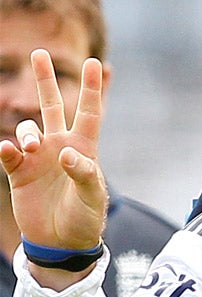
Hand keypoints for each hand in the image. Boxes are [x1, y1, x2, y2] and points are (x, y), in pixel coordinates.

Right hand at [0, 49, 106, 253]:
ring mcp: (38, 158)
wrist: (62, 242)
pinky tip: (9, 151)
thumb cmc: (85, 219)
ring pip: (27, 128)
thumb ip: (83, 174)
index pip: (90, 113)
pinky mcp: (19, 172)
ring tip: (30, 147)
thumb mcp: (92, 198)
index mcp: (83, 148)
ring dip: (27, 132)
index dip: (92, 88)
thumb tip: (66, 153)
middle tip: (38, 54)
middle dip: (45, 81)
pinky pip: (8, 152)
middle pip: (52, 106)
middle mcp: (60, 147)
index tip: (96, 63)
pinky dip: (6, 149)